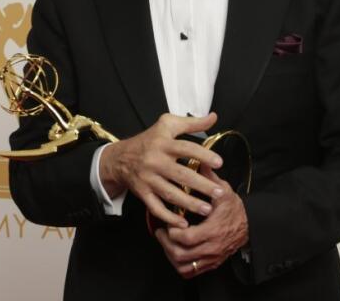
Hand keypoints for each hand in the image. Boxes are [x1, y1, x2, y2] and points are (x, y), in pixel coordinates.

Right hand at [99, 112, 223, 227]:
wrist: (120, 158)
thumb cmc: (149, 140)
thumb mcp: (166, 125)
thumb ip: (191, 123)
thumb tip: (214, 117)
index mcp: (163, 143)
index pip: (185, 148)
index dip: (203, 155)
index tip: (219, 163)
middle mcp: (155, 161)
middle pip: (181, 174)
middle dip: (201, 185)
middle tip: (219, 193)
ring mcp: (148, 179)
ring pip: (170, 193)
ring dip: (189, 203)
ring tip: (207, 209)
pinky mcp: (142, 193)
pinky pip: (156, 207)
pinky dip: (168, 217)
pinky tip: (183, 223)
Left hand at [155, 166, 248, 277]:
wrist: (250, 226)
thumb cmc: (234, 208)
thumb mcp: (224, 191)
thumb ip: (209, 177)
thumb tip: (199, 160)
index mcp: (213, 230)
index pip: (186, 238)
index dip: (173, 233)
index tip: (168, 223)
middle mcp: (211, 248)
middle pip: (181, 255)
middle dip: (166, 244)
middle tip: (161, 232)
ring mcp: (211, 258)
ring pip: (184, 266)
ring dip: (171, 255)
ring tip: (166, 242)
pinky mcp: (211, 264)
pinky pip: (190, 272)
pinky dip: (180, 266)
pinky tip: (175, 253)